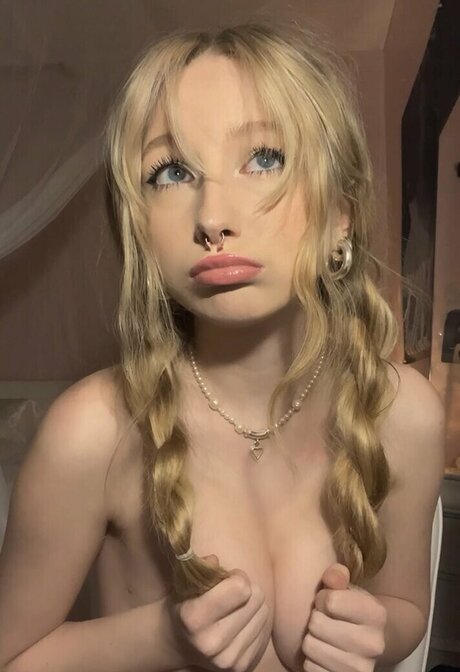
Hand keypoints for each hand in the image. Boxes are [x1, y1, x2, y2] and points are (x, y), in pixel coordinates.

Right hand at [168, 555, 270, 671]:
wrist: (176, 642)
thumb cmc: (184, 603)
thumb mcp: (186, 582)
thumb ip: (201, 568)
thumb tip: (215, 561)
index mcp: (194, 618)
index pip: (240, 588)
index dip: (236, 576)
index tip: (227, 577)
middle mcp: (211, 643)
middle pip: (256, 598)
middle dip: (246, 589)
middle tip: (231, 592)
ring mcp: (227, 659)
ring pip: (264, 613)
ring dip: (252, 605)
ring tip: (234, 606)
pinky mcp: (241, 667)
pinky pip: (266, 632)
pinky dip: (255, 622)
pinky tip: (240, 622)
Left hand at [302, 563, 386, 671]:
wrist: (368, 645)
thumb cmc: (350, 610)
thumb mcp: (347, 589)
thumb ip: (337, 576)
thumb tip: (332, 576)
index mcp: (376, 614)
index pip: (330, 601)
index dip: (322, 598)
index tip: (327, 601)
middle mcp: (373, 644)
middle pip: (316, 624)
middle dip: (315, 618)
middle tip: (324, 619)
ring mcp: (361, 668)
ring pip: (310, 647)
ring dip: (311, 639)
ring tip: (323, 635)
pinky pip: (310, 668)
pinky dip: (311, 660)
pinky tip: (324, 653)